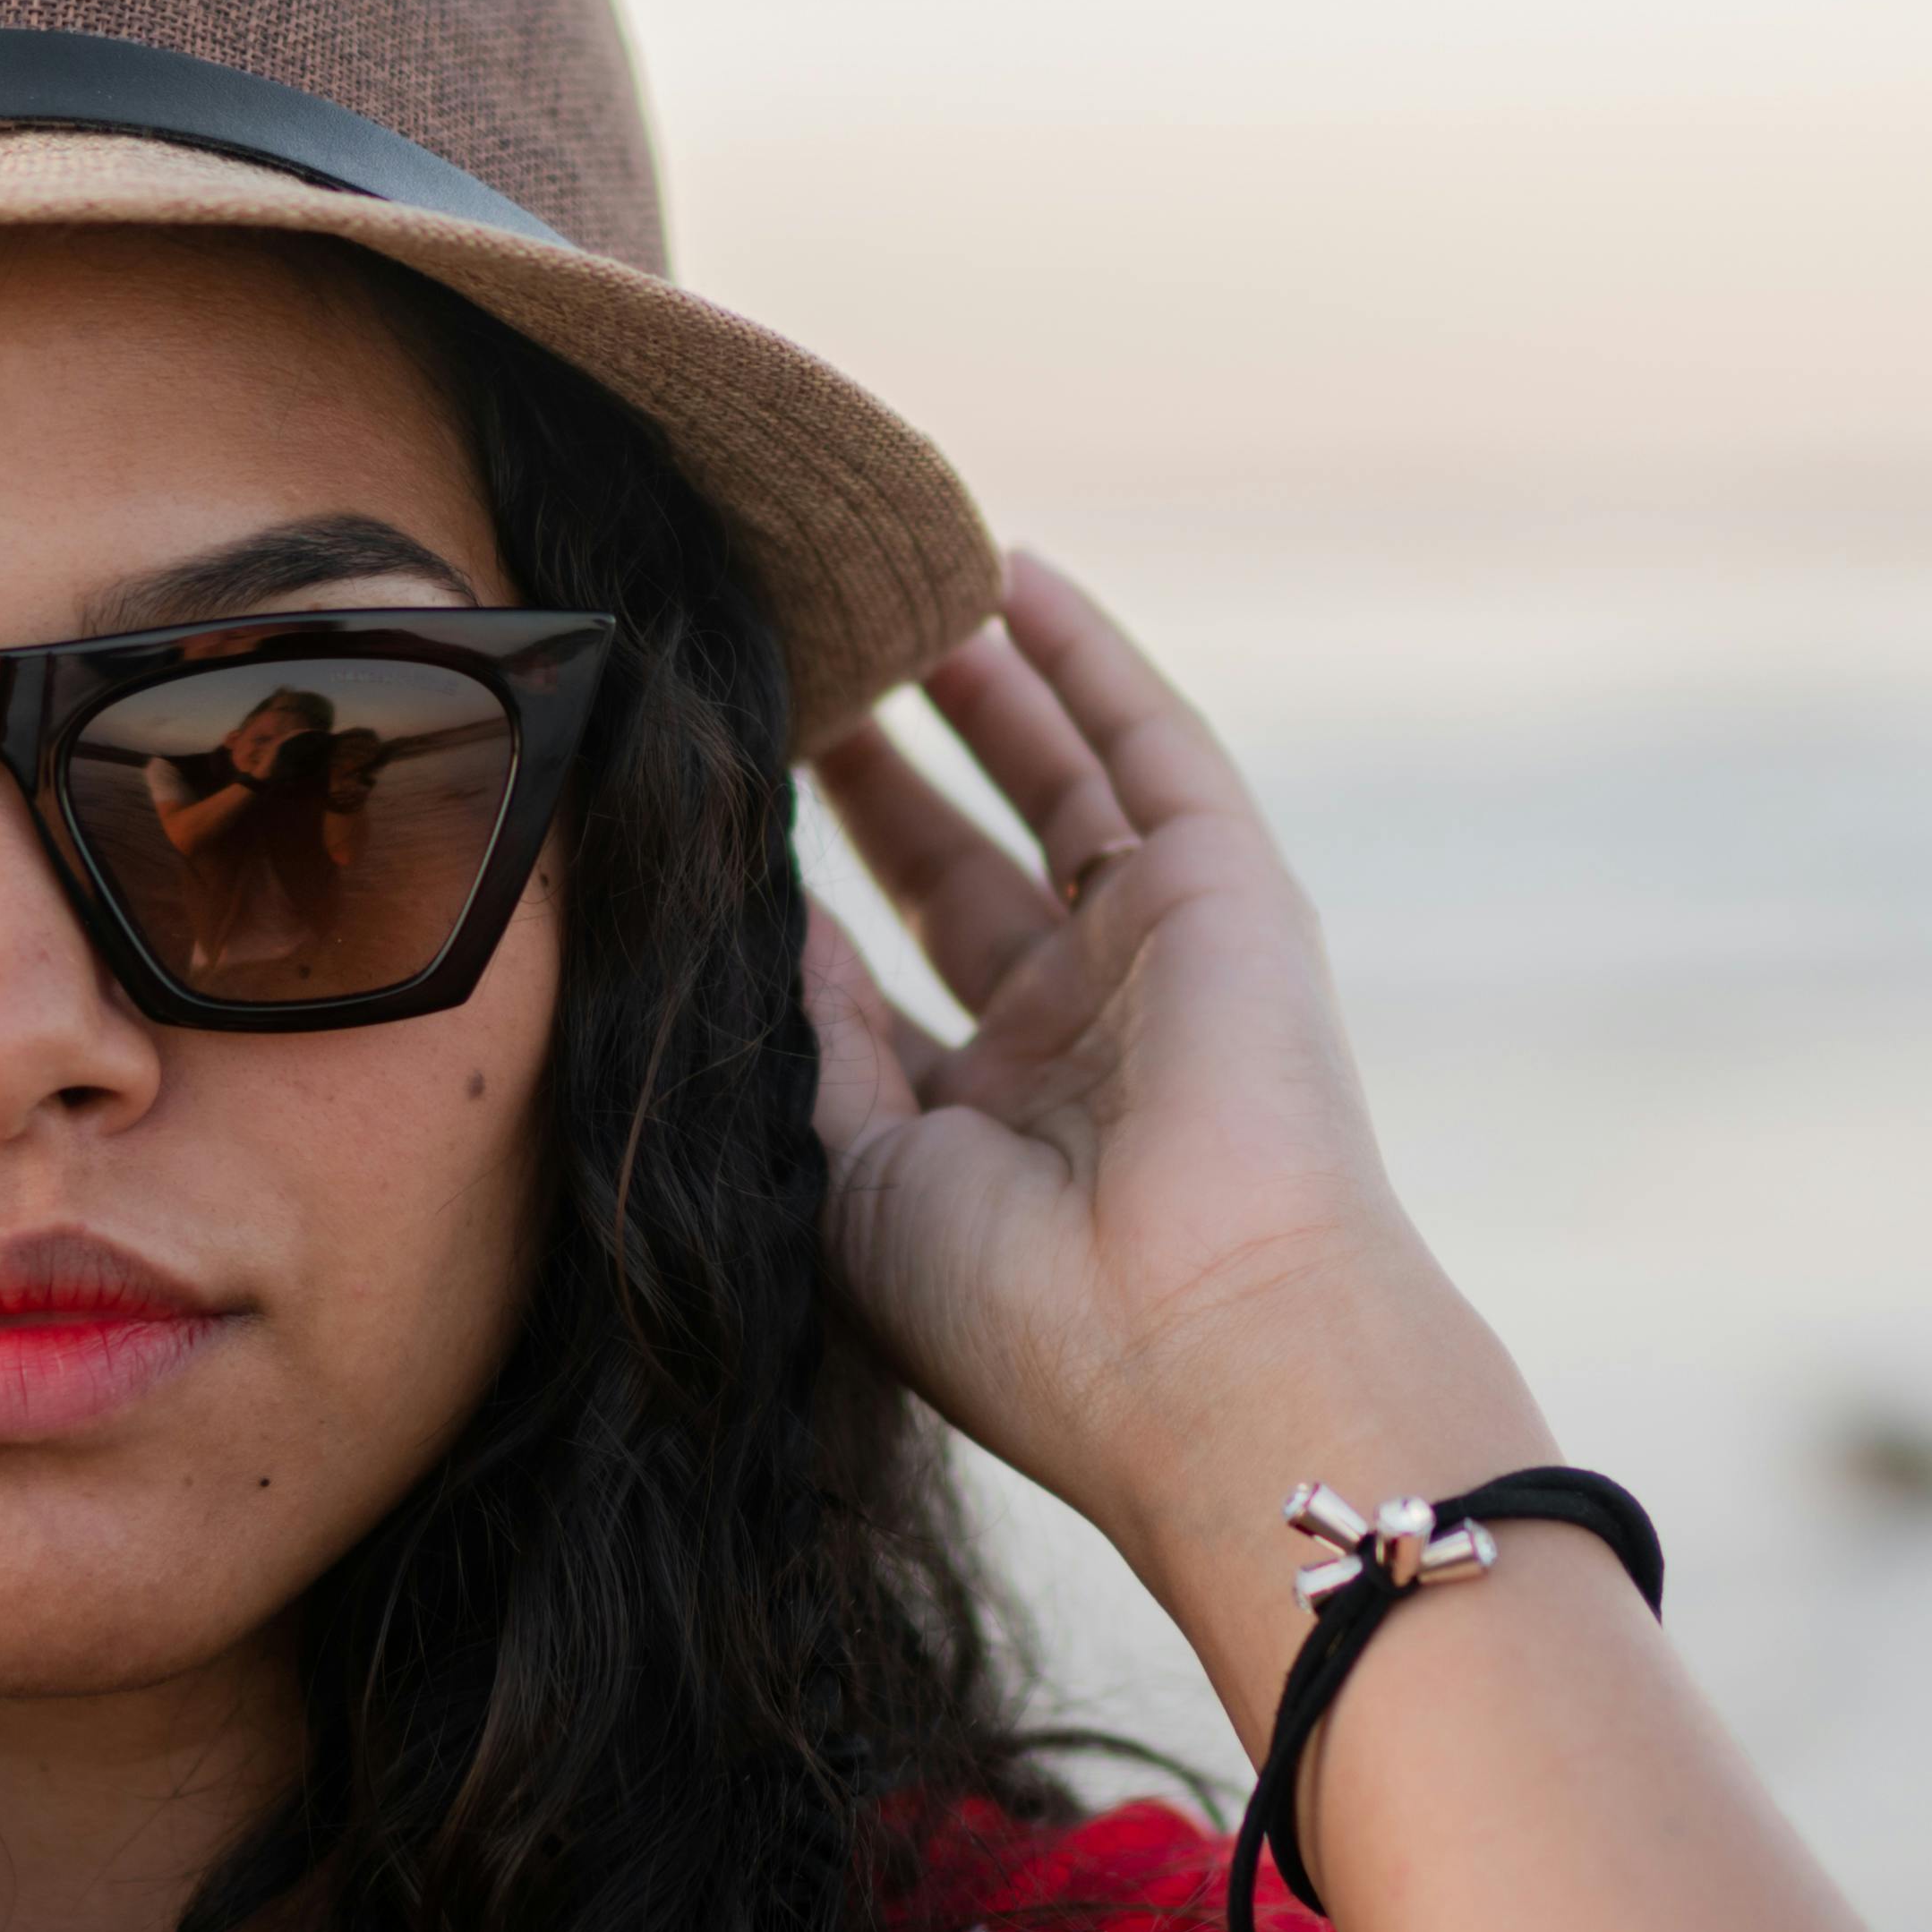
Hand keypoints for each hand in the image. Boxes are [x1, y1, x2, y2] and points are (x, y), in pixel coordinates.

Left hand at [801, 556, 1547, 1647]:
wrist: (1191, 1353)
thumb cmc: (1005, 1311)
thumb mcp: (844, 1172)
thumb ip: (803, 1031)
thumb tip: (760, 911)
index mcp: (983, 1137)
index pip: (877, 991)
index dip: (799, 905)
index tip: (704, 820)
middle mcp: (1075, 1045)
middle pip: (956, 875)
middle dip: (871, 781)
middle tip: (783, 685)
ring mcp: (1157, 964)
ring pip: (1052, 791)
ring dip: (973, 695)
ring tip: (882, 603)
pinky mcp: (1227, 893)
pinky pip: (1147, 747)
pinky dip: (1082, 660)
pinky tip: (1007, 578)